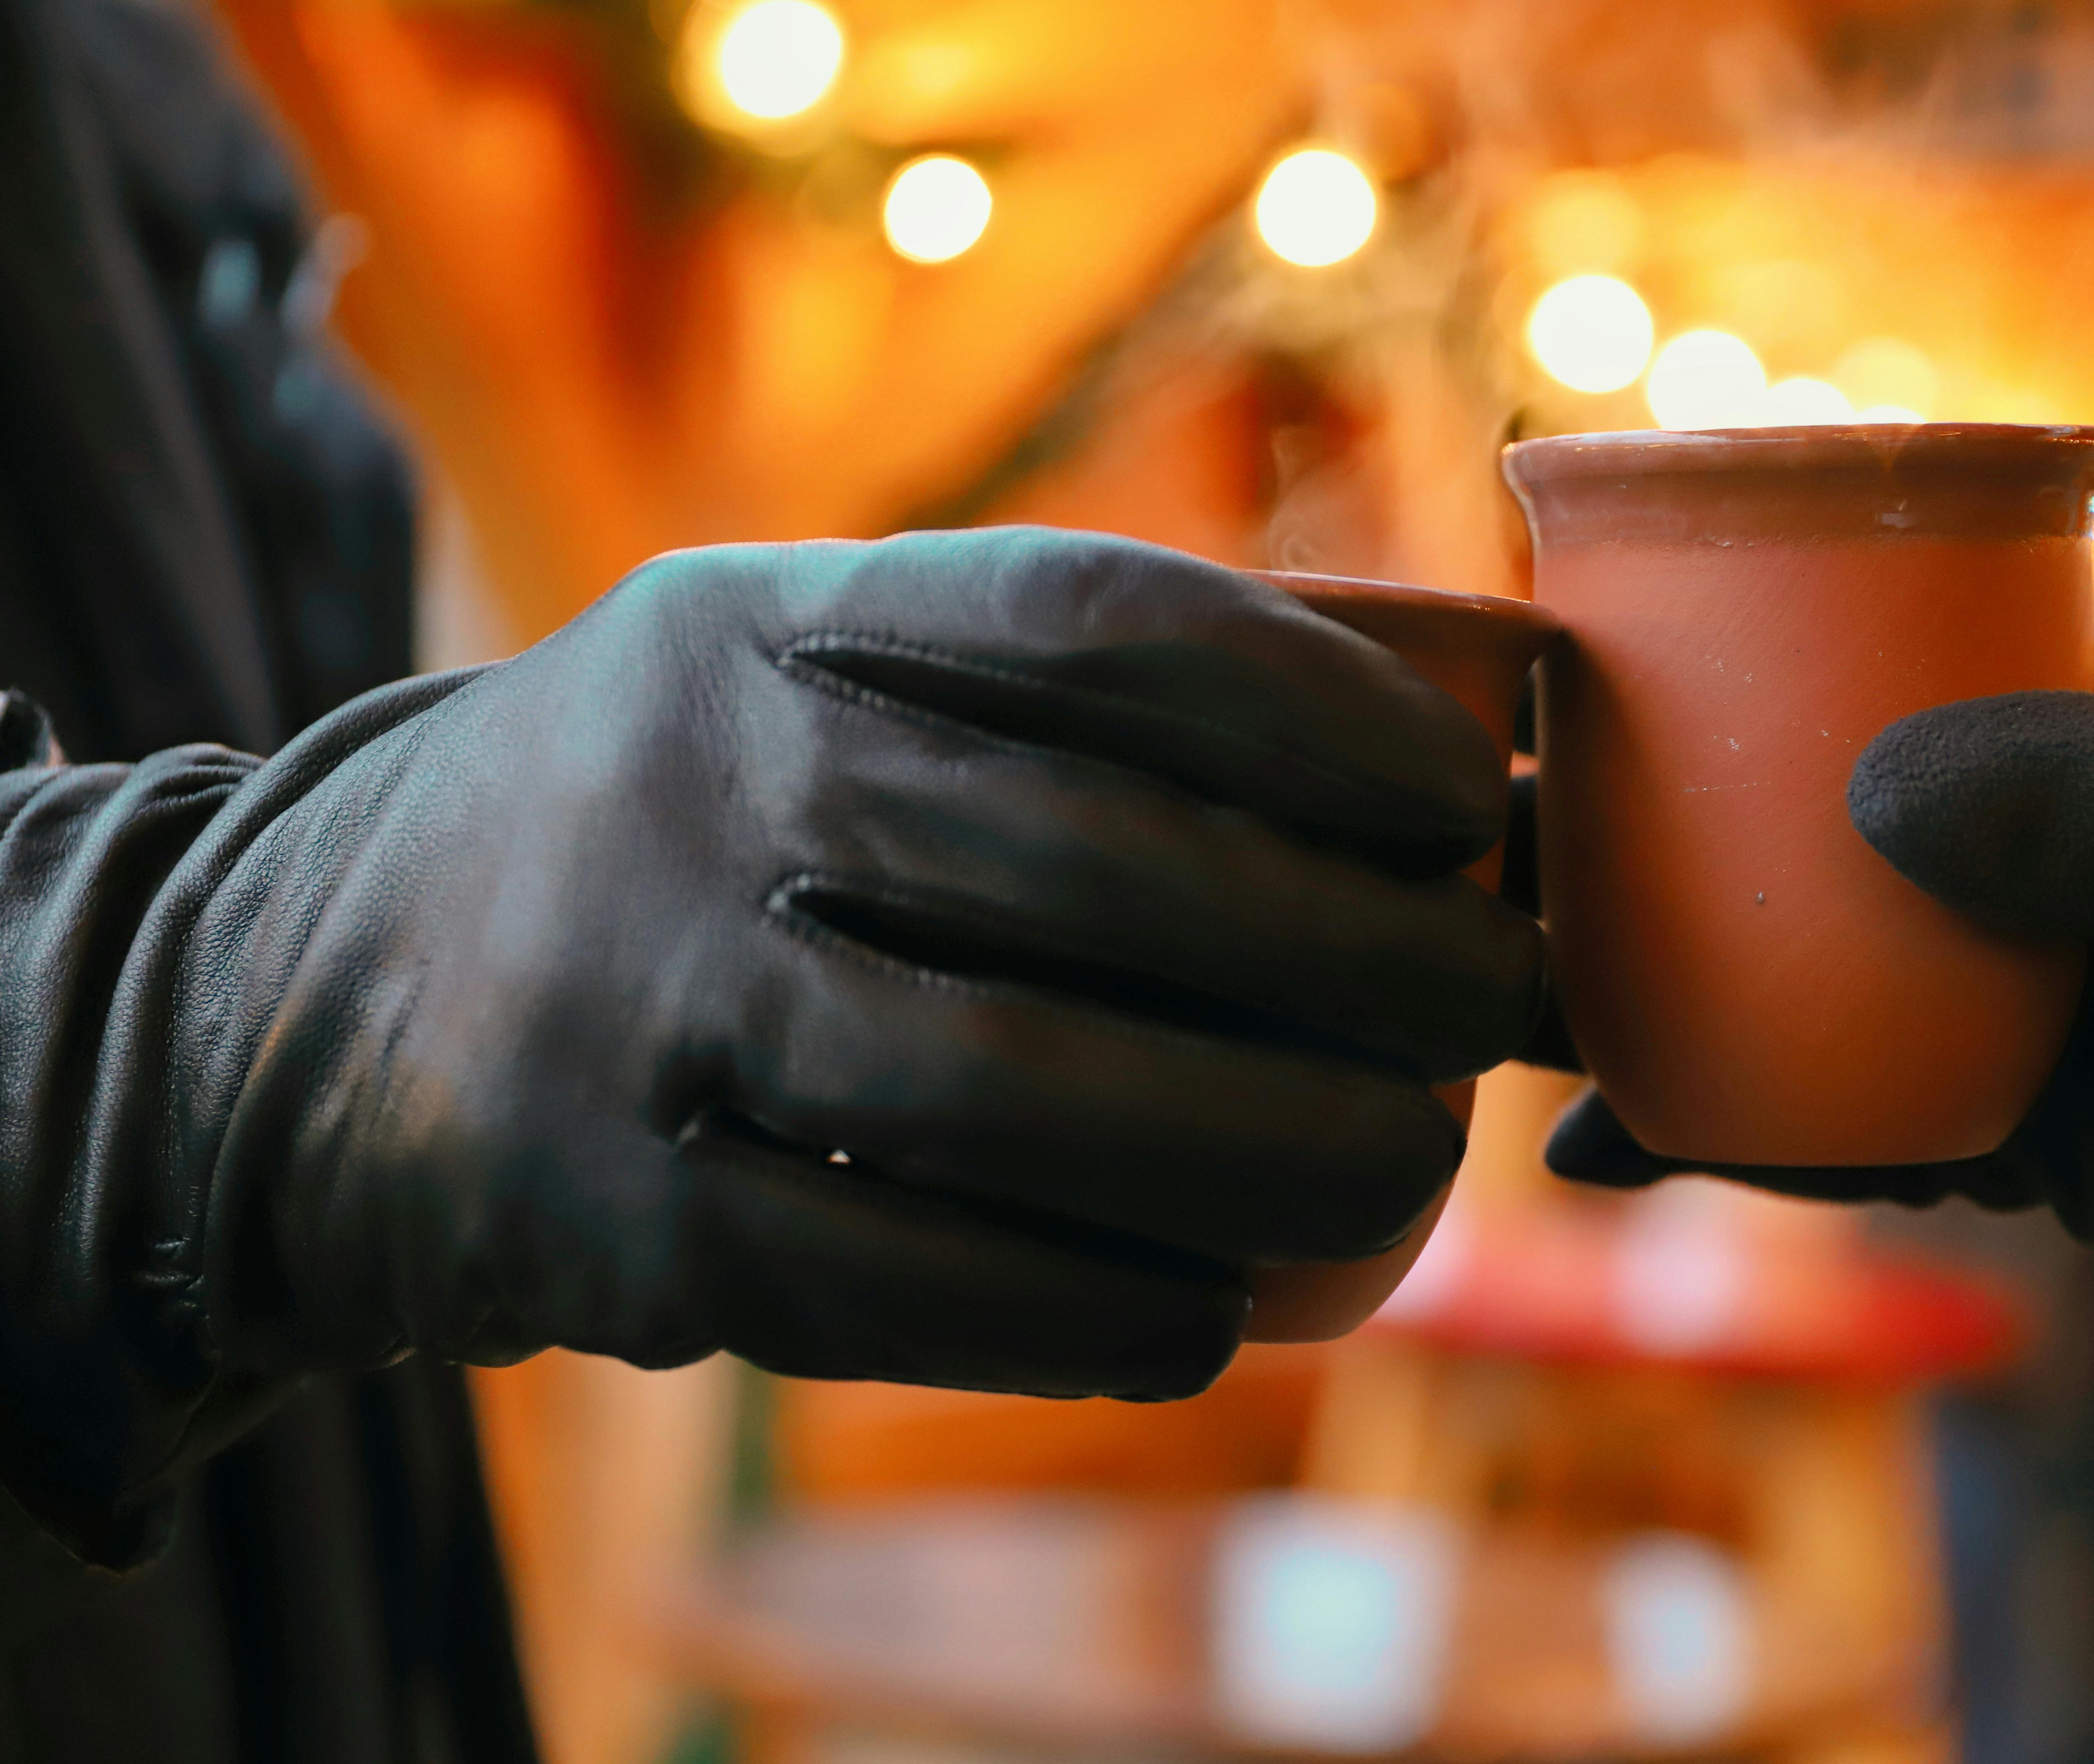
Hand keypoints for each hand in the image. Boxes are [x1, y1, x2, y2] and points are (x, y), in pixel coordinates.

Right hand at [0, 528, 1540, 1558]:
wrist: (286, 999)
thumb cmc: (650, 844)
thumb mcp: (774, 697)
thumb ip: (1014, 725)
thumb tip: (1361, 797)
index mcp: (766, 627)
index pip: (1087, 621)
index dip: (1310, 700)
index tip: (1461, 790)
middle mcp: (696, 785)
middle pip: (1092, 867)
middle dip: (1345, 947)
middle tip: (1491, 1005)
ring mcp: (633, 1001)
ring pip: (1008, 1087)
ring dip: (1251, 1148)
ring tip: (1397, 1174)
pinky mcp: (592, 1213)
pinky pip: (891, 1277)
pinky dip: (1077, 1309)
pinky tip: (1203, 1321)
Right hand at [1549, 626, 2093, 1563]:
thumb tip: (1883, 799)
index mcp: (2060, 718)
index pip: (1845, 663)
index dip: (1697, 672)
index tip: (1557, 693)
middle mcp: (2003, 850)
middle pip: (1776, 837)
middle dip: (1632, 858)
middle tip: (1480, 872)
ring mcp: (1995, 993)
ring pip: (1786, 988)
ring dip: (1653, 1006)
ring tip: (1516, 1018)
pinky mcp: (2010, 1132)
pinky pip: (1846, 1126)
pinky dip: (1744, 1136)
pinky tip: (1632, 1139)